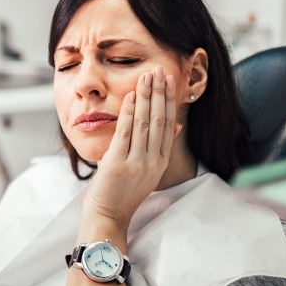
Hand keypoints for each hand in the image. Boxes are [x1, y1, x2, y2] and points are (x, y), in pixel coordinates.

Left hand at [82, 65, 179, 232]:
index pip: (169, 124)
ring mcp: (137, 163)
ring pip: (145, 123)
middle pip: (160, 120)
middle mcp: (152, 162)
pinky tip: (131, 96)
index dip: (169, 100)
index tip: (169, 81)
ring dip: (146, 97)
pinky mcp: (118, 164)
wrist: (108, 215)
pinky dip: (129, 112)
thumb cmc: (123, 192)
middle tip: (159, 70)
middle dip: (159, 93)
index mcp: (160, 162)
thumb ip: (160, 147)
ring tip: (147, 76)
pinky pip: (126, 132)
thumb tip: (176, 125)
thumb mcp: (148, 170)